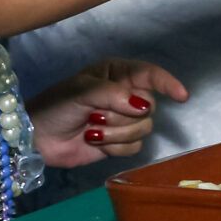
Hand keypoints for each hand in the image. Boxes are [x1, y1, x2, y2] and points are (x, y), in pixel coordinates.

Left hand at [28, 59, 188, 168]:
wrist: (37, 137)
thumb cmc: (56, 106)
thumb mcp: (81, 91)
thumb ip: (114, 94)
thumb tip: (143, 106)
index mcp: (117, 74)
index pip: (150, 74)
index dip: (168, 83)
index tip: (182, 96)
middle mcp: (125, 94)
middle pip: (149, 106)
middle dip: (122, 115)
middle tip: (95, 115)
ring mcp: (124, 119)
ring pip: (144, 128)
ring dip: (116, 132)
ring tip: (92, 130)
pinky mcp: (120, 142)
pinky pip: (135, 146)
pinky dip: (115, 147)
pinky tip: (96, 142)